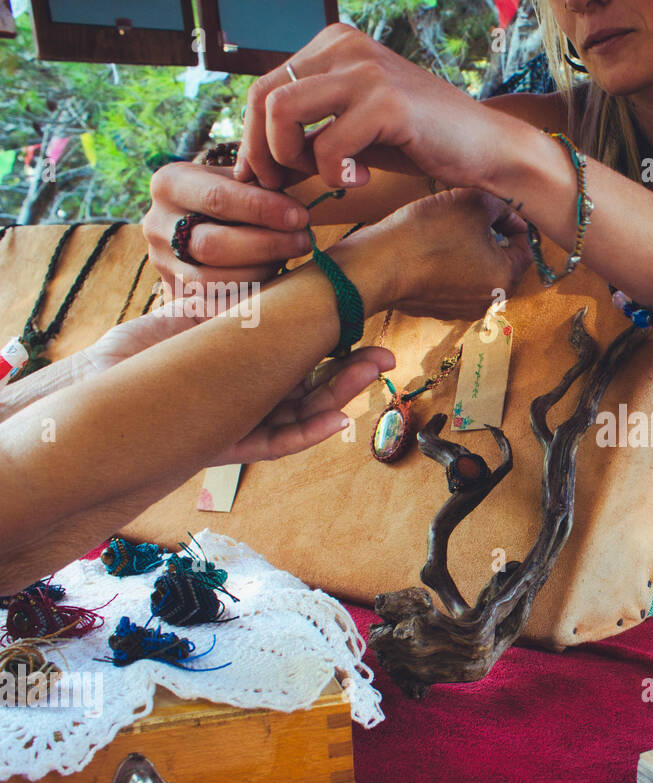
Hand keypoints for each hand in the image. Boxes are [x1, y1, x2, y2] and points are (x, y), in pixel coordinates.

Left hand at [88, 299, 394, 465]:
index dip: (338, 351)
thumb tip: (273, 290)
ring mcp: (242, 422)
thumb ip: (231, 315)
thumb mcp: (189, 323)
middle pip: (313, 388)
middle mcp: (250, 397)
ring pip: (303, 414)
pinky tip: (337, 420)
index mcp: (245, 369)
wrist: (90, 393)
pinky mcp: (228, 446)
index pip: (303, 360)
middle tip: (385, 357)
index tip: (368, 335)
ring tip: (371, 375)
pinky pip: (276, 441)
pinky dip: (307, 434)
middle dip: (352, 374)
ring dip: (340, 398)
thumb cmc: (133, 359)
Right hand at [142, 162, 311, 289]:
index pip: (217, 198)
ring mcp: (163, 262)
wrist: (199, 223)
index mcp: (169, 184)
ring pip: (213, 280)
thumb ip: (259, 183)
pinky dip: (248, 296)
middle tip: (304, 241)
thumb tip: (293, 210)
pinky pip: (214, 305)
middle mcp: (157, 224)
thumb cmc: (233, 196)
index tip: (300, 217)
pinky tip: (275, 284)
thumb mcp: (237, 178)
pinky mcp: (175, 293)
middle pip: (212, 244)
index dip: (263, 210)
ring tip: (290, 258)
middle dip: (266, 245)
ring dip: (260, 271)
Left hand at [234, 23, 513, 192]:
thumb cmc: (421, 141)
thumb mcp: (355, 130)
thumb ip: (310, 133)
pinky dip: (335, 173)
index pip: (264, 86)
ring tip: (329, 175)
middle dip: (263, 151)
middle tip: (286, 185)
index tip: (269, 176)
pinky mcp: (386, 103)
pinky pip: (328, 144)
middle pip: (263, 96)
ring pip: (281, 112)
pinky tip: (361, 178)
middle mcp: (346, 46)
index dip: (255, 138)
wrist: (486, 148)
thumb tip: (254, 163)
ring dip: (292, 157)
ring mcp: (366, 71)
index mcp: (335, 44)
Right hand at [350, 188, 531, 321]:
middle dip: (490, 235)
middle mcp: (489, 302)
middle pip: (502, 260)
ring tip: (448, 228)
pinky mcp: (437, 308)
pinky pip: (453, 281)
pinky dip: (448, 264)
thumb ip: (501, 203)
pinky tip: (431, 247)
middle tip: (471, 214)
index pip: (526, 246)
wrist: (379, 265)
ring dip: (469, 249)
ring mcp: (462, 309)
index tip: (496, 207)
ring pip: (476, 270)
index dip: (514, 221)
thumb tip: (506, 210)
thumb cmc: (428, 235)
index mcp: (506, 280)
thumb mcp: (474, 202)